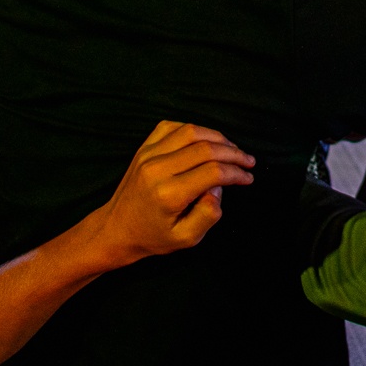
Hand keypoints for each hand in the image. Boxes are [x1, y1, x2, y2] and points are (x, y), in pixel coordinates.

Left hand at [85, 121, 254, 265]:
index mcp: (169, 194)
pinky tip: (205, 140)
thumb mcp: (186, 239)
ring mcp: (148, 154)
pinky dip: (193, 129)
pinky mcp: (144, 148)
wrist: (116, 229)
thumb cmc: (153, 237)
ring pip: (191, 131)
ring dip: (217, 137)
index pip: (213, 172)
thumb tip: (219, 187)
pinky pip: (172, 127)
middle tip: (249, 162)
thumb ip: (208, 215)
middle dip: (234, 153)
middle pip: (206, 148)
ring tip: (233, 149)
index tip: (249, 178)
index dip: (237, 173)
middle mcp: (157, 169)